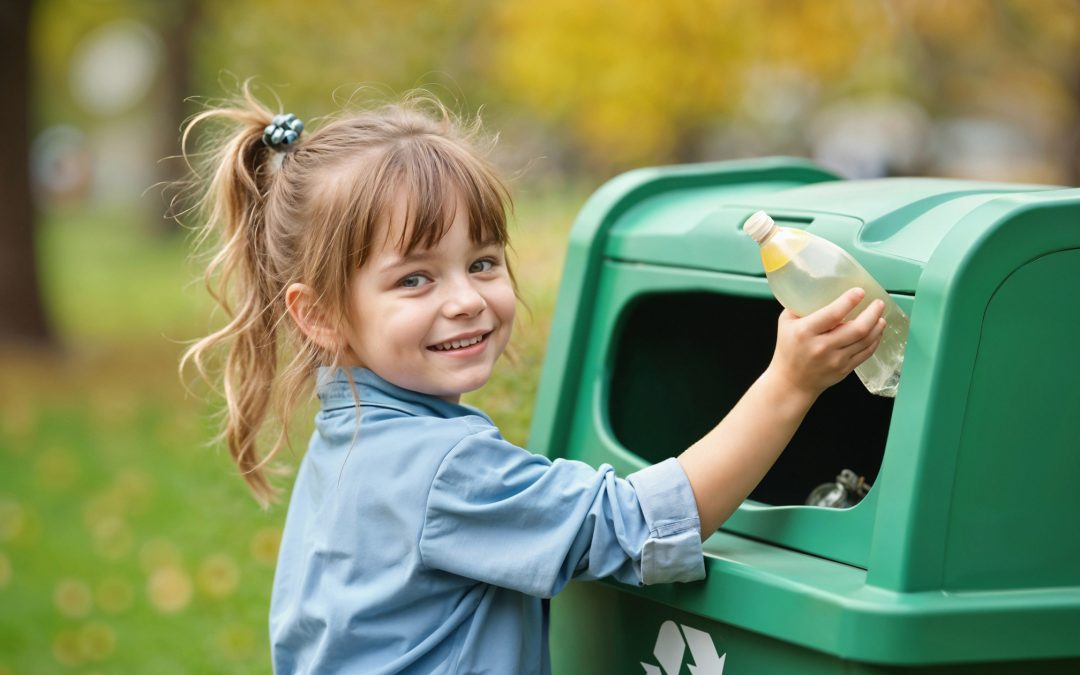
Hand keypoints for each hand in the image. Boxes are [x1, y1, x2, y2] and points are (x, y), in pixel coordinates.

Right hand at [767, 288, 885, 398]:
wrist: (791, 382)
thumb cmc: (788, 349)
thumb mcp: (785, 323)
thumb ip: (800, 306)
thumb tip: (818, 288)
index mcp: (806, 331)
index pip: (833, 313)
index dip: (850, 300)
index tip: (860, 291)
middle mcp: (822, 346)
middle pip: (857, 328)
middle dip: (873, 313)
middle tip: (878, 303)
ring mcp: (835, 360)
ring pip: (866, 340)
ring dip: (877, 326)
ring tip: (881, 316)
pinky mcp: (844, 369)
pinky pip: (866, 353)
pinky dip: (875, 340)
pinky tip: (877, 332)